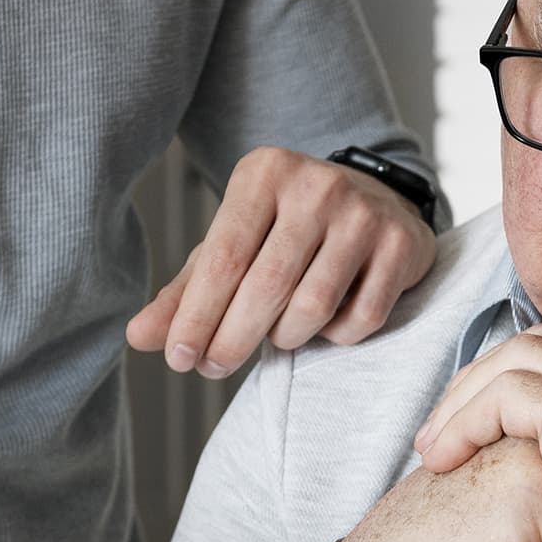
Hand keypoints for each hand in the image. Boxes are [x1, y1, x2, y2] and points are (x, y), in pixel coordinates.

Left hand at [127, 147, 435, 378]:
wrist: (375, 200)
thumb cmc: (287, 231)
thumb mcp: (233, 245)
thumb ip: (186, 290)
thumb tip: (139, 338)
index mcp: (265, 173)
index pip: (223, 257)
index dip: (197, 316)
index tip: (178, 358)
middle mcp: (317, 185)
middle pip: (266, 285)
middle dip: (232, 339)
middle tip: (213, 368)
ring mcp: (365, 213)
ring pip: (313, 306)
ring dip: (285, 338)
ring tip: (275, 336)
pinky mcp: (402, 245)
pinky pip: (361, 318)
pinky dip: (334, 337)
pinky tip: (323, 324)